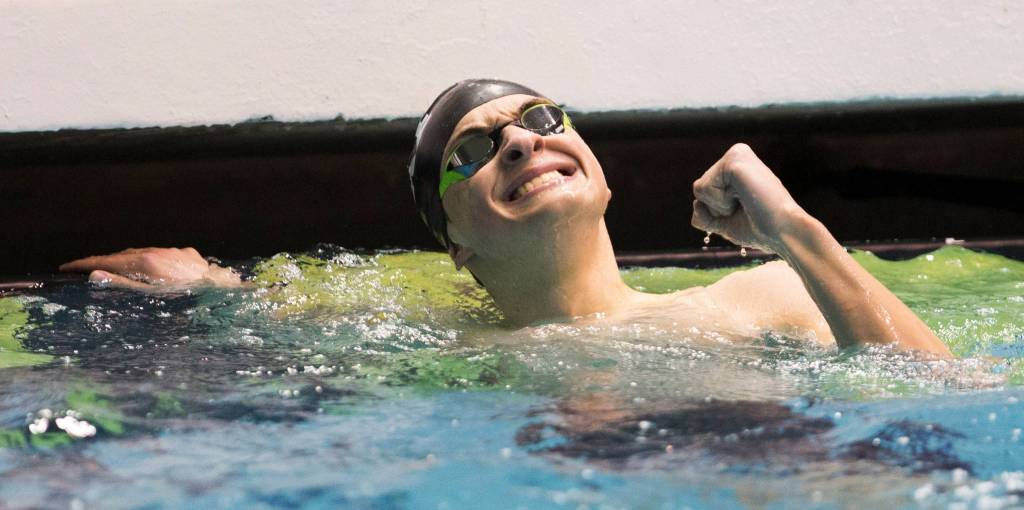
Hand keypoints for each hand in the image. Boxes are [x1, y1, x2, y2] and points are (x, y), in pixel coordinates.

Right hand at [59, 247, 240, 289]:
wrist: (221, 291)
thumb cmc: (186, 299)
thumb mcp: (151, 296)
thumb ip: (122, 285)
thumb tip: (95, 275)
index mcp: (146, 262)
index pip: (108, 260)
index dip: (85, 264)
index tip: (66, 267)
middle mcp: (159, 251)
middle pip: (124, 255)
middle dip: (105, 261)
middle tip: (87, 269)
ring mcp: (175, 251)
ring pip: (145, 253)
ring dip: (129, 261)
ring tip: (117, 269)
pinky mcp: (189, 254)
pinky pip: (166, 255)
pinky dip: (154, 261)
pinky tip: (154, 270)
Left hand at [691, 143, 805, 252]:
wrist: (783, 233)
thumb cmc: (761, 229)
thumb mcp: (727, 223)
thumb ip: (707, 216)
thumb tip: (696, 204)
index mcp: (738, 166)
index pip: (703, 191)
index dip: (717, 211)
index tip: (745, 211)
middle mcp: (737, 154)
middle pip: (699, 188)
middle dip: (717, 209)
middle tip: (747, 208)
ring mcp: (736, 154)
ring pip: (699, 188)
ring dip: (719, 206)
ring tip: (747, 202)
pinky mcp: (734, 160)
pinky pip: (704, 188)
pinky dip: (720, 202)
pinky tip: (744, 198)